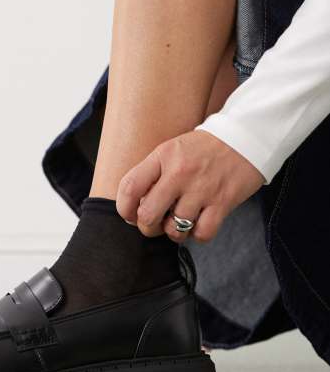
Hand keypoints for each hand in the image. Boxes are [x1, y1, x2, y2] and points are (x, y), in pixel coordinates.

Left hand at [116, 130, 264, 242]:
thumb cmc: (204, 148)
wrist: (247, 136)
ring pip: (174, 229)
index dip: (124, 209)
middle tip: (156, 224)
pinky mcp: (223, 201)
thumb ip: (153, 174)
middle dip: (148, 228)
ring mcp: (202, 188)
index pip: (129, 187)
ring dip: (175, 232)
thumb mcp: (173, 150)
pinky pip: (202, 234)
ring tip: (181, 222)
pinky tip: (200, 224)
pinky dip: (198, 235)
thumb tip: (135, 209)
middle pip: (148, 216)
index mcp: (163, 156)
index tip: (130, 216)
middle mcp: (179, 172)